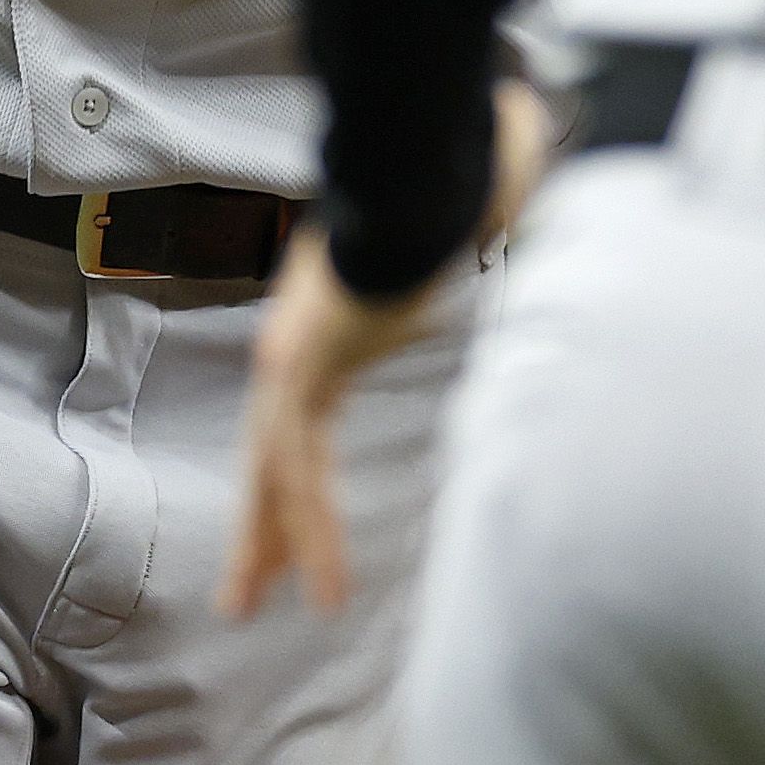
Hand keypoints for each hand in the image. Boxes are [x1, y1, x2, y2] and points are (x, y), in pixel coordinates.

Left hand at [220, 79, 556, 618]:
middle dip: (259, 525)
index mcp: (330, 319)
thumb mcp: (475, 211)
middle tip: (242, 590)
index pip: (301, 412)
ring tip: (252, 608)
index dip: (294, 466)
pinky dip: (308, 532)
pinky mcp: (301, 368)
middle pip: (271, 451)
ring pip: (274, 471)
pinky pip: (299, 470)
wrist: (426, 156)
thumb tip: (522, 178)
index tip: (293, 507)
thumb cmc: (454, 167)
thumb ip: (487, 217)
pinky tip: (320, 588)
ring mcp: (293, 355)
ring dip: (272, 545)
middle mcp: (300, 342)